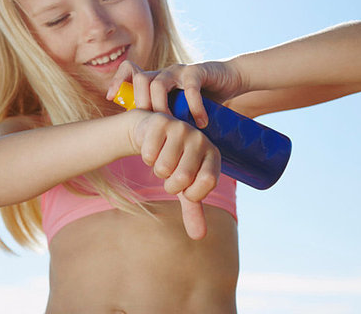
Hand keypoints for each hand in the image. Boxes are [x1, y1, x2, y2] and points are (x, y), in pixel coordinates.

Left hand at [107, 60, 243, 127]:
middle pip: (141, 81)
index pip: (131, 72)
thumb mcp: (180, 109)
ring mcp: (179, 71)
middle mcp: (164, 73)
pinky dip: (194, 106)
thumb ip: (165, 120)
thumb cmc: (202, 99)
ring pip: (159, 83)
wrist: (229, 81)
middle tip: (151, 129)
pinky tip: (200, 123)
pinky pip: (191, 87)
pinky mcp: (198, 72)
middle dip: (142, 104)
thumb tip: (148, 145)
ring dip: (162, 107)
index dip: (118, 80)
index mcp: (156, 81)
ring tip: (171, 127)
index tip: (111, 98)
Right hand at [125, 109, 221, 239]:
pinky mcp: (162, 123)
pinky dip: (146, 157)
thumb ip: (193, 210)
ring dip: (157, 170)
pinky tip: (153, 148)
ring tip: (162, 158)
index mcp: (213, 154)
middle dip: (170, 184)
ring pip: (163, 167)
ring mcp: (181, 128)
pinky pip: (149, 155)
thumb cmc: (174, 163)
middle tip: (170, 175)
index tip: (186, 188)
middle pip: (182, 178)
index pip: (207, 182)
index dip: (192, 192)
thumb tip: (199, 237)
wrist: (152, 134)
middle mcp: (201, 139)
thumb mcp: (185, 187)